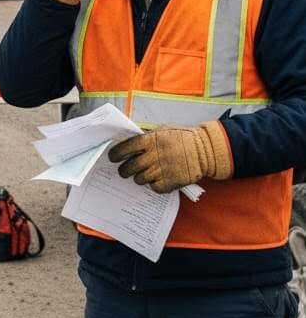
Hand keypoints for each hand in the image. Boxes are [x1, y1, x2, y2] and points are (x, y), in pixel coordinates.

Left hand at [107, 122, 231, 193]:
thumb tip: (128, 140)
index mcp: (149, 140)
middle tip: (123, 170)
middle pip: (129, 167)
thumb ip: (145, 136)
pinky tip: (157, 179)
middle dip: (123, 170)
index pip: (125, 148)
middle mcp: (153, 156)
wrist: (204, 150)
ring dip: (138, 177)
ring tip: (143, 174)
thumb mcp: (161, 130)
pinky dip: (153, 185)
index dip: (116, 154)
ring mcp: (161, 170)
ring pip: (139, 179)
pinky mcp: (170, 183)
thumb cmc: (182, 138)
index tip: (112, 157)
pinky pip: (154, 187)